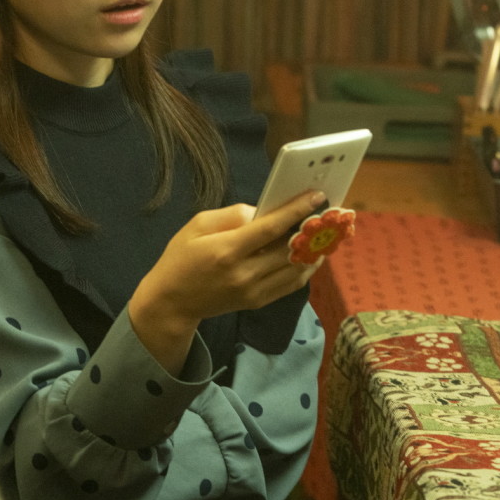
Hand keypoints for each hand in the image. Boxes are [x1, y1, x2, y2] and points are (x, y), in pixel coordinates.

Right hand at [128, 189, 325, 374]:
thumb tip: (262, 211)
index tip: (317, 197)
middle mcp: (244, 273)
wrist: (172, 301)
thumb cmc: (181, 257)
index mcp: (227, 250)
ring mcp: (253, 291)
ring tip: (323, 232)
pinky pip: (291, 285)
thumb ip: (232, 215)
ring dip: (314, 250)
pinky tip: (311, 254)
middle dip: (312, 229)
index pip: (271, 228)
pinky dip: (305, 268)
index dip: (297, 211)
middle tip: (327, 213)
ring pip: (297, 269)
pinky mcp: (258, 302)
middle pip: (290, 249)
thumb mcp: (197, 225)